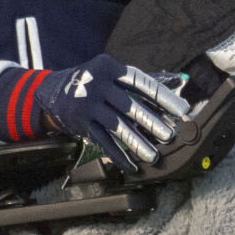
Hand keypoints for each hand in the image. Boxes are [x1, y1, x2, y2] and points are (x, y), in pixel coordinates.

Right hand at [34, 55, 190, 172]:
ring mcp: (87, 104)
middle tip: (170, 135)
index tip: (182, 110)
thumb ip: (145, 79)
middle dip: (151, 122)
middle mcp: (96, 84)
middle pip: (129, 105)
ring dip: (137, 143)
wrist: (52, 90)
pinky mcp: (80, 123)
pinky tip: (131, 166)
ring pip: (116, 126)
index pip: (141, 82)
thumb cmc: (95, 80)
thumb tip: (179, 81)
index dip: (163, 97)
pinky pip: (102, 141)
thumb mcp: (114, 72)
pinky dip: (118, 155)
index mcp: (109, 67)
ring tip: (154, 156)